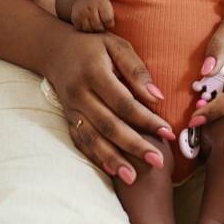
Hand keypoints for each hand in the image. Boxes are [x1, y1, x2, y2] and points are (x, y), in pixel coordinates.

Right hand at [44, 29, 176, 184]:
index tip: (168, 132)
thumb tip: (157, 97)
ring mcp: (71, 109)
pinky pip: (81, 141)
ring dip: (114, 159)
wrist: (55, 50)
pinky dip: (96, 156)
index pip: (124, 103)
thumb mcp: (117, 46)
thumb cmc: (93, 46)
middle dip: (134, 146)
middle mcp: (80, 94)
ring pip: (93, 138)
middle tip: (157, 162)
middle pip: (109, 125)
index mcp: (94, 73)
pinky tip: (112, 170)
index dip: (147, 119)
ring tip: (134, 178)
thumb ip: (136, 70)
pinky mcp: (68, 118)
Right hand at [68, 0, 114, 31]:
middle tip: (101, 26)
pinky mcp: (75, 17)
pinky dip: (84, 29)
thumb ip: (110, 16)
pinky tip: (87, 24)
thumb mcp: (106, 5)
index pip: (108, 20)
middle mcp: (91, 7)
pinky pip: (81, 29)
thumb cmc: (98, 4)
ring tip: (94, 26)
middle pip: (98, 26)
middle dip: (101, 28)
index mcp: (101, 3)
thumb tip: (111, 29)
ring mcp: (82, 12)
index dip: (109, 24)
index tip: (108, 23)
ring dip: (92, 30)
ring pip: (89, 29)